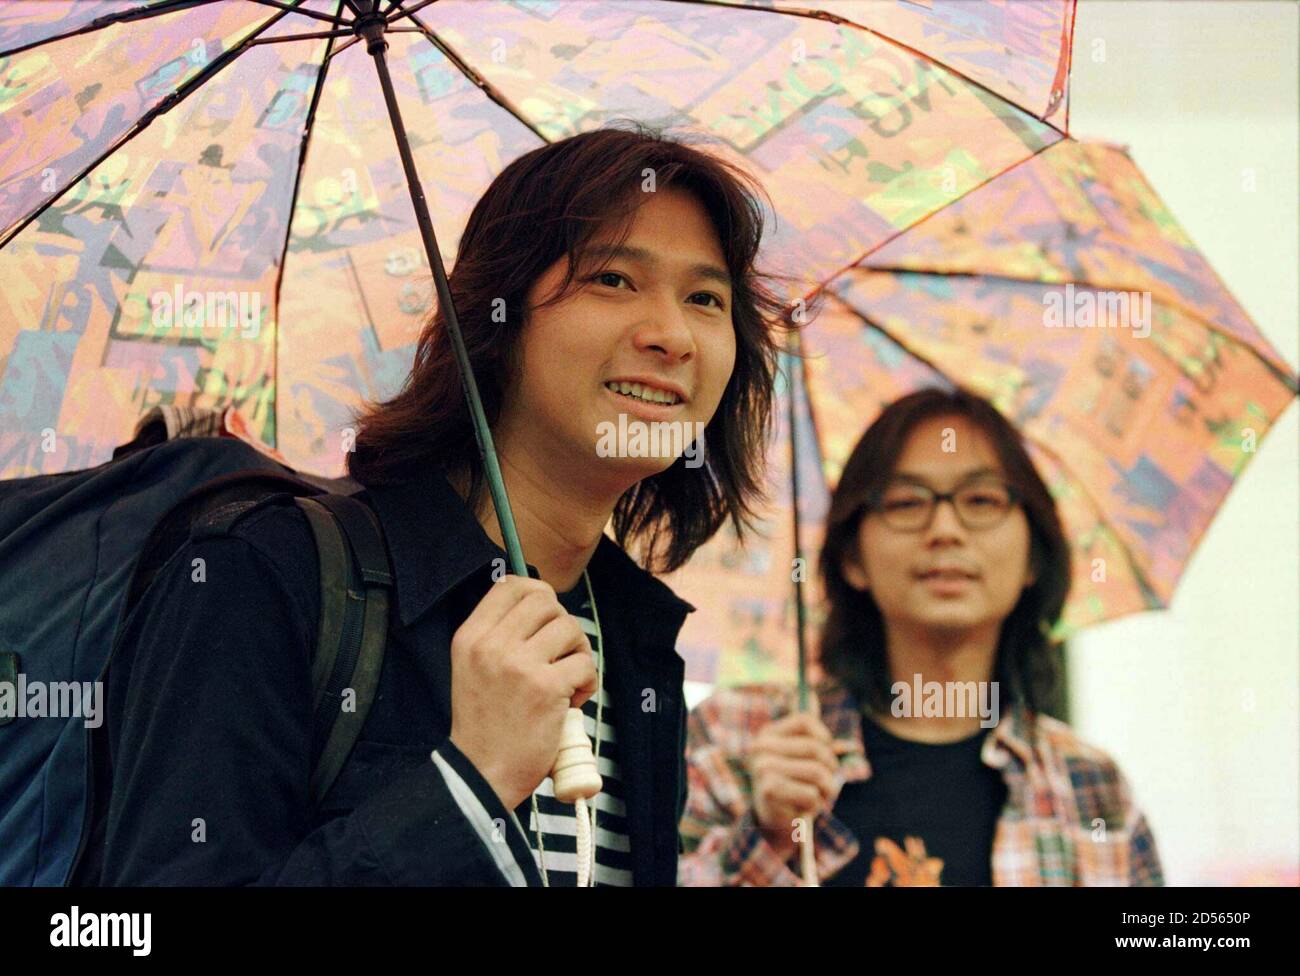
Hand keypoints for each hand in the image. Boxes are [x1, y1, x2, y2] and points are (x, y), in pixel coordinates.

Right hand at [448, 575, 596, 809]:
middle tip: (561, 653)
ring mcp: (519, 665)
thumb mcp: (473, 668)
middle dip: (562, 623)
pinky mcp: (546, 688)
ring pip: (570, 627)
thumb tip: (542, 603)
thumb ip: (499, 636)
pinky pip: (584, 665)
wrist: (481, 774)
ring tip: (568, 678)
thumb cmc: (484, 723)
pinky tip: (572, 701)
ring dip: (578, 652)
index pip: (509, 584)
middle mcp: (491, 645)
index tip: (546, 616)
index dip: (537, 592)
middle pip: (545, 600)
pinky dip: (587, 682)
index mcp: (470, 637)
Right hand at [748, 710, 841, 854]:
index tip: (825, 753)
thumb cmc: (794, 785)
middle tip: (825, 784)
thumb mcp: (802, 756)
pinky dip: (815, 805)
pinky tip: (803, 808)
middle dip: (830, 769)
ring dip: (826, 790)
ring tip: (817, 796)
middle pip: (817, 748)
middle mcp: (760, 747)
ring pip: (818, 773)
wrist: (774, 823)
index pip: (805, 719)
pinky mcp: (769, 791)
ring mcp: (763, 768)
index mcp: (767, 734)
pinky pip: (812, 794)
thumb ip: (809, 729)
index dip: (824, 737)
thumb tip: (811, 692)